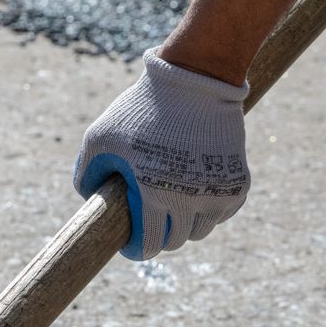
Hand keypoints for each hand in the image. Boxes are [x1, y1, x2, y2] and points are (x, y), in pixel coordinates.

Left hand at [73, 53, 248, 261]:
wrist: (196, 78)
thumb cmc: (142, 108)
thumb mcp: (100, 135)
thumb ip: (86, 171)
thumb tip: (90, 199)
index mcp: (153, 194)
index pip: (148, 245)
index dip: (136, 248)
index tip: (131, 242)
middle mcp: (188, 200)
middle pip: (175, 241)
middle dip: (160, 235)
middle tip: (151, 218)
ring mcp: (217, 194)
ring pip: (200, 231)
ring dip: (186, 223)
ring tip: (174, 202)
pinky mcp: (238, 184)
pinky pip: (222, 213)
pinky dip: (209, 208)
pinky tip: (197, 190)